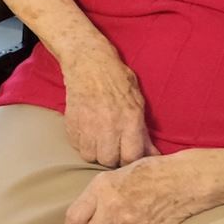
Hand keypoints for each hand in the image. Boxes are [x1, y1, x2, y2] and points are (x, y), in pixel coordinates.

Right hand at [59, 46, 154, 166]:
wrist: (89, 63)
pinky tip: (88, 133)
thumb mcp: (138, 102)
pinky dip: (82, 144)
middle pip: (109, 160)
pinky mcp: (71, 123)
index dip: (131, 159)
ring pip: (90, 156)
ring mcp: (87, 125)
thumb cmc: (117, 79)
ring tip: (100, 142)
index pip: (131, 157)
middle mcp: (108, 125)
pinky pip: (76, 146)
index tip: (129, 155)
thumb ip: (143, 131)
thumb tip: (152, 153)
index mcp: (129, 119)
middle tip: (114, 148)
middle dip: (113, 157)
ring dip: (96, 153)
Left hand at [64, 154, 211, 223]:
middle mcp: (110, 206)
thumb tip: (87, 209)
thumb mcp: (118, 173)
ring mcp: (128, 221)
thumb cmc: (152, 171)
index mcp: (101, 187)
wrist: (184, 179)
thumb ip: (100, 192)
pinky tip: (136, 220)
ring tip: (119, 222)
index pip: (74, 217)